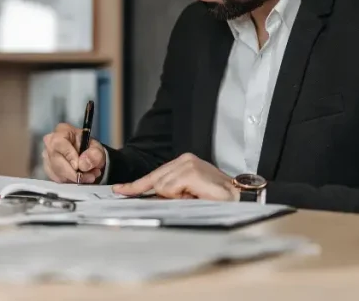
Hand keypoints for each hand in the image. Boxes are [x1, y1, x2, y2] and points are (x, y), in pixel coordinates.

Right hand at [42, 122, 105, 183]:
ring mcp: (46, 156)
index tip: (79, 166)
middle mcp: (50, 143)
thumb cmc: (89, 148)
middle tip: (89, 177)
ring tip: (88, 176)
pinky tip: (79, 178)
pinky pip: (56, 179)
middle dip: (73, 173)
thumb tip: (83, 165)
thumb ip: (94, 154)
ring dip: (73, 178)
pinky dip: (69, 181)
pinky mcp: (47, 168)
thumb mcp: (97, 148)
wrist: (86, 154)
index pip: (59, 143)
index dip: (69, 156)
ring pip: (56, 172)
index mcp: (62, 131)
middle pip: (55, 161)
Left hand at [112, 153, 240, 200]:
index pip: (154, 175)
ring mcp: (186, 163)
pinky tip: (196, 195)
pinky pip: (170, 189)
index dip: (135, 186)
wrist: (239, 198)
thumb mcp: (188, 196)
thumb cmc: (217, 199)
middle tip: (189, 198)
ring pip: (162, 186)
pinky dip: (181, 196)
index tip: (119, 190)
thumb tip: (148, 200)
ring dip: (177, 198)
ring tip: (196, 197)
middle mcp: (183, 159)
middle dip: (165, 195)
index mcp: (183, 163)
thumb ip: (169, 195)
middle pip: (155, 181)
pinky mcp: (189, 171)